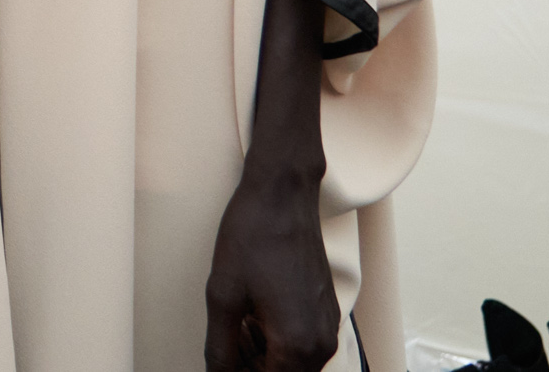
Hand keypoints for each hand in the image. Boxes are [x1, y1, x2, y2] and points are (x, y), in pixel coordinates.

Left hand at [202, 169, 338, 371]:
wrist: (283, 195)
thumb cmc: (252, 237)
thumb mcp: (223, 297)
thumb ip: (220, 350)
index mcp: (297, 346)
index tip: (219, 363)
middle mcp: (321, 343)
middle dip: (249, 367)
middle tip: (225, 345)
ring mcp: (328, 327)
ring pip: (292, 367)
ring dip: (261, 359)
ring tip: (233, 330)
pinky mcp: (327, 312)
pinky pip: (302, 347)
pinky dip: (275, 343)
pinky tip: (250, 320)